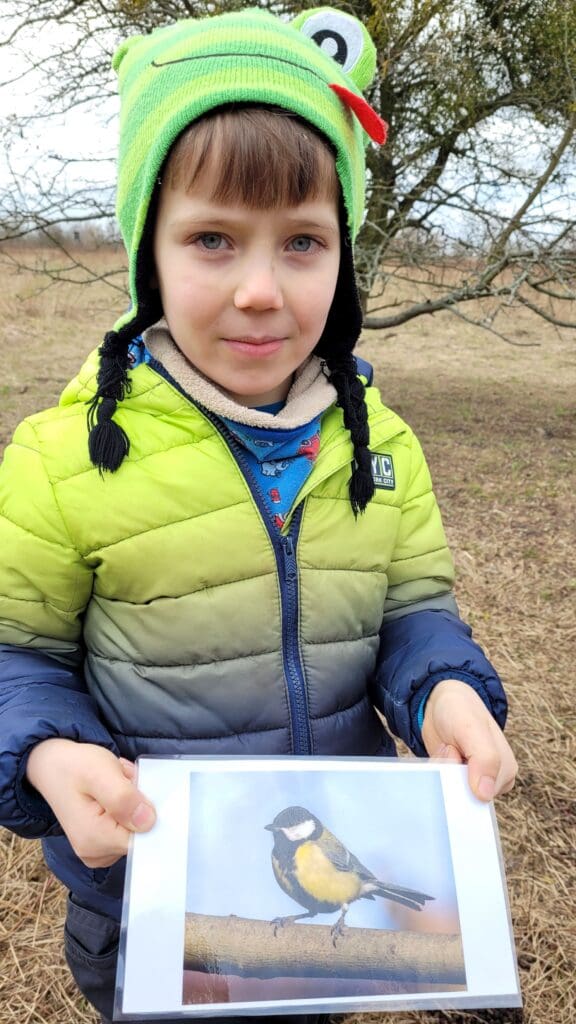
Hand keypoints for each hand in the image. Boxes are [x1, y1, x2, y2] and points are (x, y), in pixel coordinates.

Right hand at [26, 739, 155, 867]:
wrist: (52, 766)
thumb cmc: (73, 767)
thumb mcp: (100, 772)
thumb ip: (123, 798)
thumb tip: (149, 822)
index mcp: (95, 840)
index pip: (144, 839)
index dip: (146, 810)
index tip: (131, 785)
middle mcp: (96, 854)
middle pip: (141, 832)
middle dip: (138, 802)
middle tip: (120, 779)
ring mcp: (99, 851)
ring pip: (137, 827)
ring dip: (134, 801)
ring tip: (114, 782)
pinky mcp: (103, 843)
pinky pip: (128, 826)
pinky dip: (128, 806)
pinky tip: (113, 791)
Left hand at [421, 679, 516, 800]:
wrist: (442, 702)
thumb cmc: (462, 710)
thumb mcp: (473, 728)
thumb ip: (485, 759)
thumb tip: (485, 795)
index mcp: (505, 770)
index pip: (482, 797)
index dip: (462, 777)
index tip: (457, 751)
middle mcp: (491, 780)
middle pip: (463, 796)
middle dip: (449, 774)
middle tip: (450, 748)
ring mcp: (470, 781)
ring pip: (448, 792)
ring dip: (440, 769)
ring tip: (447, 748)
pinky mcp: (453, 780)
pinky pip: (438, 787)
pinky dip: (433, 771)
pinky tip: (441, 753)